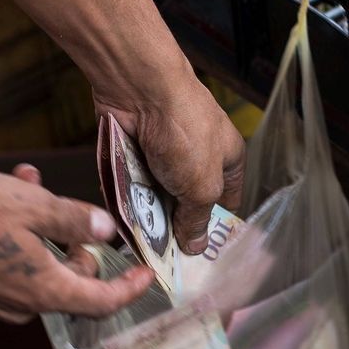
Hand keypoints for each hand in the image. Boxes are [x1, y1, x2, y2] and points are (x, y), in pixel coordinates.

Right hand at [0, 166, 153, 322]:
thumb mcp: (31, 206)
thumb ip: (75, 220)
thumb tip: (106, 232)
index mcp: (45, 290)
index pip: (102, 302)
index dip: (129, 288)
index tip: (146, 274)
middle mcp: (20, 305)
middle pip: (67, 280)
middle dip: (73, 240)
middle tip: (67, 203)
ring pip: (32, 265)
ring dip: (37, 229)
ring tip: (24, 182)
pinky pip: (3, 265)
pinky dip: (10, 237)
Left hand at [98, 71, 245, 254]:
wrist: (140, 89)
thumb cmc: (184, 132)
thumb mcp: (201, 187)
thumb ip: (198, 219)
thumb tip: (196, 247)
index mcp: (227, 161)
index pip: (225, 204)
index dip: (213, 229)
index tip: (198, 257)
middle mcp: (197, 156)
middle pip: (187, 203)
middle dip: (176, 228)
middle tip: (164, 259)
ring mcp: (164, 153)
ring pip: (157, 196)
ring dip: (148, 216)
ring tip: (139, 245)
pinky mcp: (135, 150)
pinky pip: (132, 184)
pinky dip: (128, 200)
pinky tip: (121, 221)